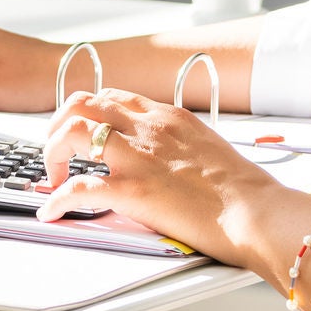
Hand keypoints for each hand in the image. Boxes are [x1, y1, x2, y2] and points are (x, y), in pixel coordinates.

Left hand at [36, 89, 310, 272]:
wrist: (258, 213)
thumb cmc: (244, 191)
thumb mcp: (210, 148)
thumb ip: (181, 145)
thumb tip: (167, 160)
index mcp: (169, 117)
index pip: (113, 98)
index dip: (88, 113)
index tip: (81, 133)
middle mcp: (149, 128)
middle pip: (83, 103)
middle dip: (59, 125)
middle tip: (58, 151)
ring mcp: (138, 157)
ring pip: (72, 131)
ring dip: (52, 153)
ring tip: (53, 176)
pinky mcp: (133, 190)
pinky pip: (79, 188)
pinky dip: (57, 199)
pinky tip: (52, 211)